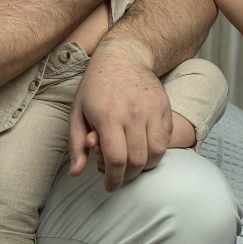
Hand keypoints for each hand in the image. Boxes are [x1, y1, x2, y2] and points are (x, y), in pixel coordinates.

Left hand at [67, 38, 172, 190]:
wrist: (122, 57)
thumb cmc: (95, 87)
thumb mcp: (77, 112)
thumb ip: (77, 144)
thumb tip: (76, 172)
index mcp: (108, 116)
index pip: (116, 159)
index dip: (113, 179)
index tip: (110, 186)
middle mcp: (132, 113)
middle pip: (137, 160)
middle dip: (128, 176)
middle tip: (120, 177)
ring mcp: (151, 110)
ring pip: (156, 153)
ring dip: (145, 166)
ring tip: (133, 165)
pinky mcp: (164, 107)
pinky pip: (166, 140)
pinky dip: (157, 151)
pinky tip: (145, 150)